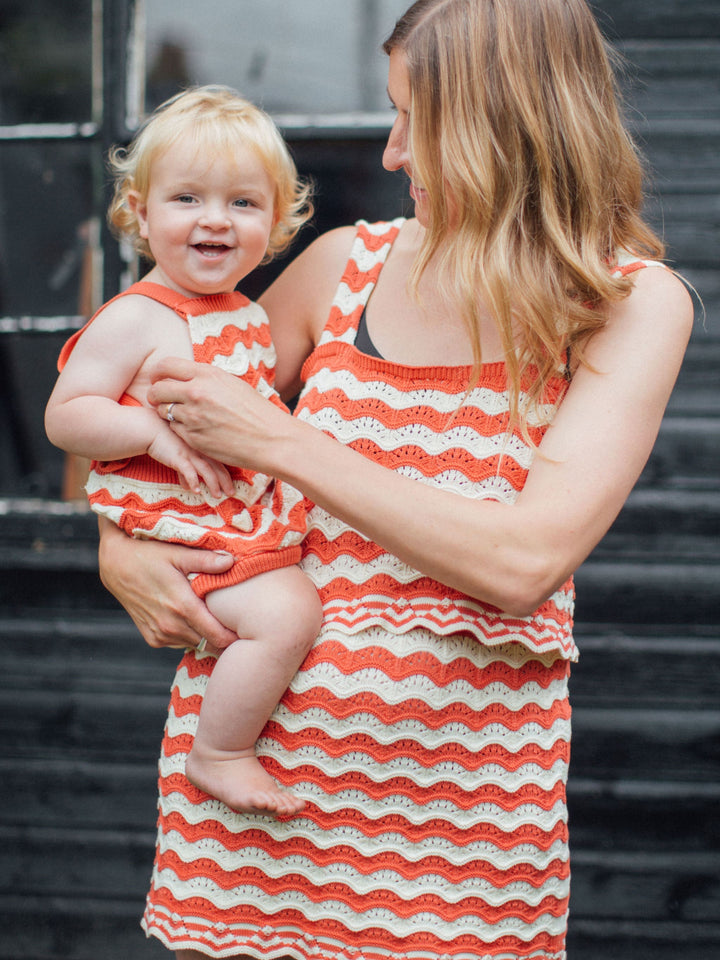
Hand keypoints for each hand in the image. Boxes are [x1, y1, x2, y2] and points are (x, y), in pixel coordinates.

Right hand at [97, 518, 236, 652]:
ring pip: (195, 644)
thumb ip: (206, 561)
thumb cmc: (147, 555)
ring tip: (221, 624)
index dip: (236, 638)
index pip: (218, 636)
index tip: (251, 632)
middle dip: (226, 639)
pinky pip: (180, 643)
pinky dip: (190, 636)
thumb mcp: (177, 553)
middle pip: (209, 644)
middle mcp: (171, 626)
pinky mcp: (152, 638)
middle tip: (242, 629)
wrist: (115, 565)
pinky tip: (196, 622)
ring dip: (207, 637)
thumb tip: (232, 561)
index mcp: (182, 607)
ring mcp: (160, 635)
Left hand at [147, 358, 292, 474]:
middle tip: (162, 400)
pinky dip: (181, 430)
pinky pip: (174, 430)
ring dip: (168, 413)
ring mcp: (193, 416)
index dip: (158, 373)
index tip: (159, 379)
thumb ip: (206, 379)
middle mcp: (196, 393)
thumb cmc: (256, 411)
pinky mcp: (193, 438)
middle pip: (157, 390)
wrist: (271, 440)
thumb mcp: (232, 384)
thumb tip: (186, 376)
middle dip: (156, 395)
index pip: (166, 365)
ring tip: (184, 416)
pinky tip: (196, 430)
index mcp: (207, 375)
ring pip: (163, 411)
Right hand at [147, 420, 234, 498]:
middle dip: (226, 481)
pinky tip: (196, 491)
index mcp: (203, 448)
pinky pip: (188, 470)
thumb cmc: (166, 440)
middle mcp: (200, 450)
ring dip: (213, 484)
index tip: (232, 487)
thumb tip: (188, 486)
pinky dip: (193, 480)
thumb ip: (185, 471)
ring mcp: (190, 453)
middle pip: (218, 467)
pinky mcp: (178, 457)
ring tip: (217, 495)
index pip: (220, 462)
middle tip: (232, 493)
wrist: (151, 428)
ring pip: (207, 470)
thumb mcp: (181, 454)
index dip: (227, 475)